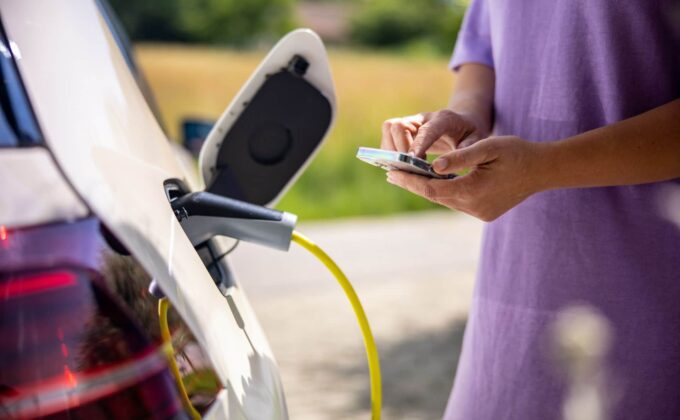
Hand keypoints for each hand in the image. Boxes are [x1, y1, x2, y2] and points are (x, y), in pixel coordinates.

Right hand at [381, 109, 484, 157]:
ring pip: (389, 128)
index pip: (426, 131)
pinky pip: (387, 136)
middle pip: (399, 126)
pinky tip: (401, 164)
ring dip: (391, 149)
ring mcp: (412, 122)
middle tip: (409, 167)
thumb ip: (464, 153)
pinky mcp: (404, 129)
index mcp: (444, 119)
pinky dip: (389, 151)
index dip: (417, 146)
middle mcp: (424, 118)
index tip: (412, 162)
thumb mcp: (478, 142)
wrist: (465, 123)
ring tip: (404, 166)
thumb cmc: (472, 135)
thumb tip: (442, 167)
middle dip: (399, 148)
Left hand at [386, 136, 548, 220]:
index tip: (391, 172)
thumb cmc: (517, 152)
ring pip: (445, 199)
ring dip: (428, 188)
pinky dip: (444, 191)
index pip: (431, 188)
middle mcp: (474, 206)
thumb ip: (461, 156)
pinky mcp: (484, 213)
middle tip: (392, 172)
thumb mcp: (488, 147)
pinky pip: (457, 202)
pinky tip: (434, 180)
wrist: (543, 170)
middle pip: (435, 195)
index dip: (409, 180)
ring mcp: (480, 213)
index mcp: (473, 190)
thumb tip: (433, 165)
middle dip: (414, 183)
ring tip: (408, 175)